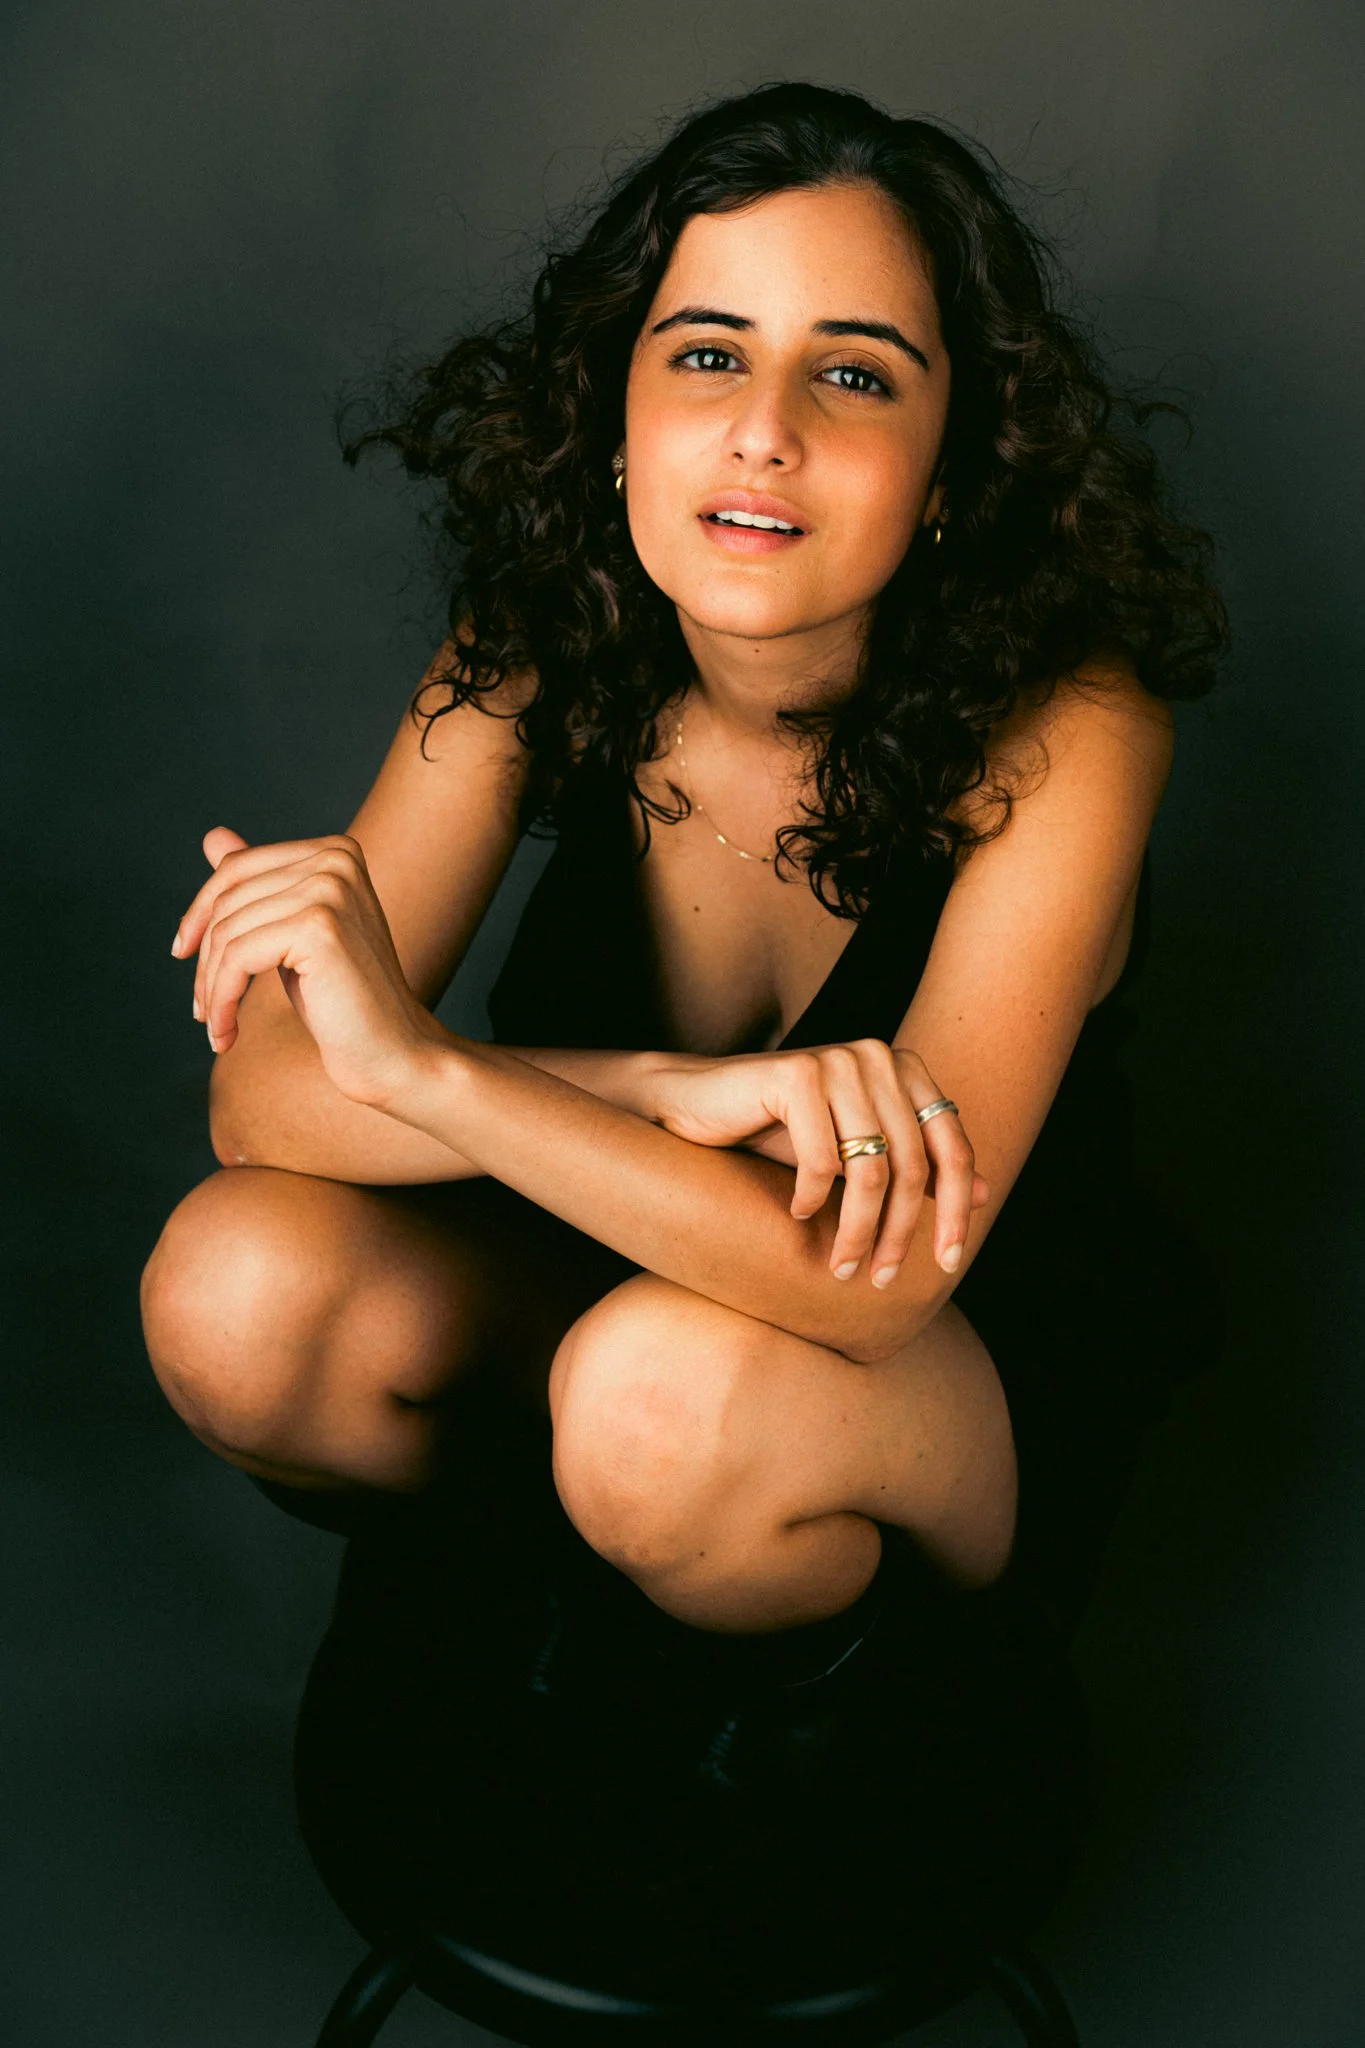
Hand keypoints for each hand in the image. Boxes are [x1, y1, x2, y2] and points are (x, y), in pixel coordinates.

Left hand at [171, 826, 447, 1106]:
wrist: (393, 1052)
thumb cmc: (342, 999)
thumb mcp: (292, 934)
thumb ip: (260, 885)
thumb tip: (211, 834)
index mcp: (336, 850)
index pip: (237, 868)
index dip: (199, 913)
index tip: (183, 953)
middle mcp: (336, 859)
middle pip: (228, 899)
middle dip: (204, 958)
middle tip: (203, 1009)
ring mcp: (330, 889)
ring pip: (227, 932)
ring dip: (211, 987)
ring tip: (216, 1025)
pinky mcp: (319, 927)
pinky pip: (237, 958)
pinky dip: (222, 1000)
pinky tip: (226, 1035)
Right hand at [643, 1041, 988, 1285]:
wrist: (697, 1104)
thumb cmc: (780, 1131)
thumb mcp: (857, 1154)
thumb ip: (917, 1166)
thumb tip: (988, 1195)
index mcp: (904, 1069)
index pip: (953, 1147)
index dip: (957, 1210)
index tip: (948, 1263)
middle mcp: (878, 1057)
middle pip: (913, 1166)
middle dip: (898, 1232)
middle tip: (878, 1277)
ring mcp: (838, 1060)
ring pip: (871, 1170)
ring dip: (858, 1230)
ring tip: (842, 1264)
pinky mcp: (796, 1074)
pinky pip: (822, 1159)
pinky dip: (811, 1198)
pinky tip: (797, 1212)